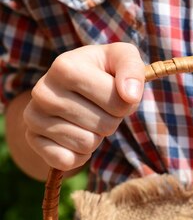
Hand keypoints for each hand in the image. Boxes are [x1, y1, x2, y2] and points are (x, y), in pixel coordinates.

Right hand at [24, 43, 144, 171]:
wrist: (68, 89)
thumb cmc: (101, 73)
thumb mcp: (121, 59)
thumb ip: (132, 69)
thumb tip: (130, 96)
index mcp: (64, 67)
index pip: (118, 102)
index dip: (126, 104)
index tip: (114, 93)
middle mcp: (42, 91)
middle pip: (105, 126)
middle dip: (110, 121)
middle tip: (99, 109)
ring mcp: (33, 117)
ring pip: (87, 144)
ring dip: (96, 138)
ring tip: (86, 120)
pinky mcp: (33, 140)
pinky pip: (67, 161)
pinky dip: (79, 155)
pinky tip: (75, 136)